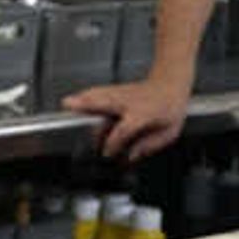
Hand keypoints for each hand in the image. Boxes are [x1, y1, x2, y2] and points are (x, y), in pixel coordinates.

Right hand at [65, 69, 192, 161]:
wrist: (171, 82)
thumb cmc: (170, 107)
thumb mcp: (168, 132)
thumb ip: (149, 146)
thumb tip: (131, 155)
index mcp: (144, 114)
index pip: (124, 130)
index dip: (113, 142)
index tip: (107, 152)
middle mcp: (130, 102)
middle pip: (107, 102)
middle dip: (90, 107)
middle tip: (71, 111)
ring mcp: (122, 93)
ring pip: (100, 94)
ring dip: (83, 99)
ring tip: (67, 104)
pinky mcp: (117, 90)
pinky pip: (98, 92)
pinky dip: (85, 95)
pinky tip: (75, 100)